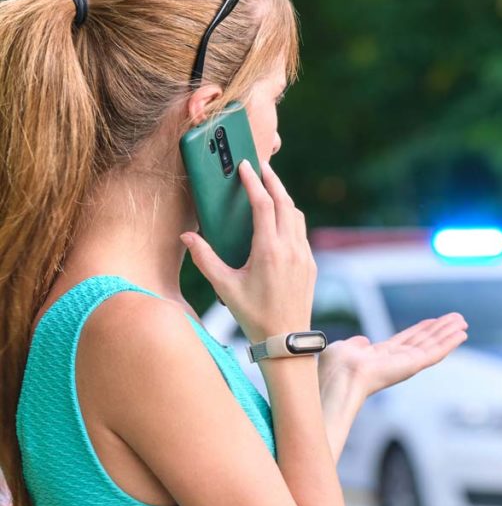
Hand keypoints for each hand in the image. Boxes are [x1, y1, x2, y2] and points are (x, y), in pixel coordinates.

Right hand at [179, 159, 314, 342]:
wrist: (286, 339)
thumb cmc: (254, 315)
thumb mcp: (224, 287)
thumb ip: (205, 259)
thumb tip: (187, 237)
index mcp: (269, 250)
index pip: (263, 204)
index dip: (254, 182)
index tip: (246, 167)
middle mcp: (290, 249)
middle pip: (285, 203)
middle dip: (273, 181)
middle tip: (261, 167)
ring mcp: (304, 256)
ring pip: (296, 216)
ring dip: (284, 198)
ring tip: (270, 188)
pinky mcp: (310, 264)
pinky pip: (301, 232)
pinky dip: (291, 218)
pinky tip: (280, 219)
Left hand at [317, 313, 468, 403]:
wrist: (337, 379)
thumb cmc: (334, 368)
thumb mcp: (345, 349)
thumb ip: (356, 345)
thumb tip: (363, 340)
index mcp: (380, 356)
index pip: (406, 340)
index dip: (421, 329)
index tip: (434, 320)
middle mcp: (396, 361)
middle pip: (424, 341)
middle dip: (440, 329)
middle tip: (457, 318)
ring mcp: (406, 364)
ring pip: (433, 345)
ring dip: (449, 333)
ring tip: (463, 321)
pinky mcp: (413, 366)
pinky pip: (435, 353)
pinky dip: (449, 343)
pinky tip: (461, 334)